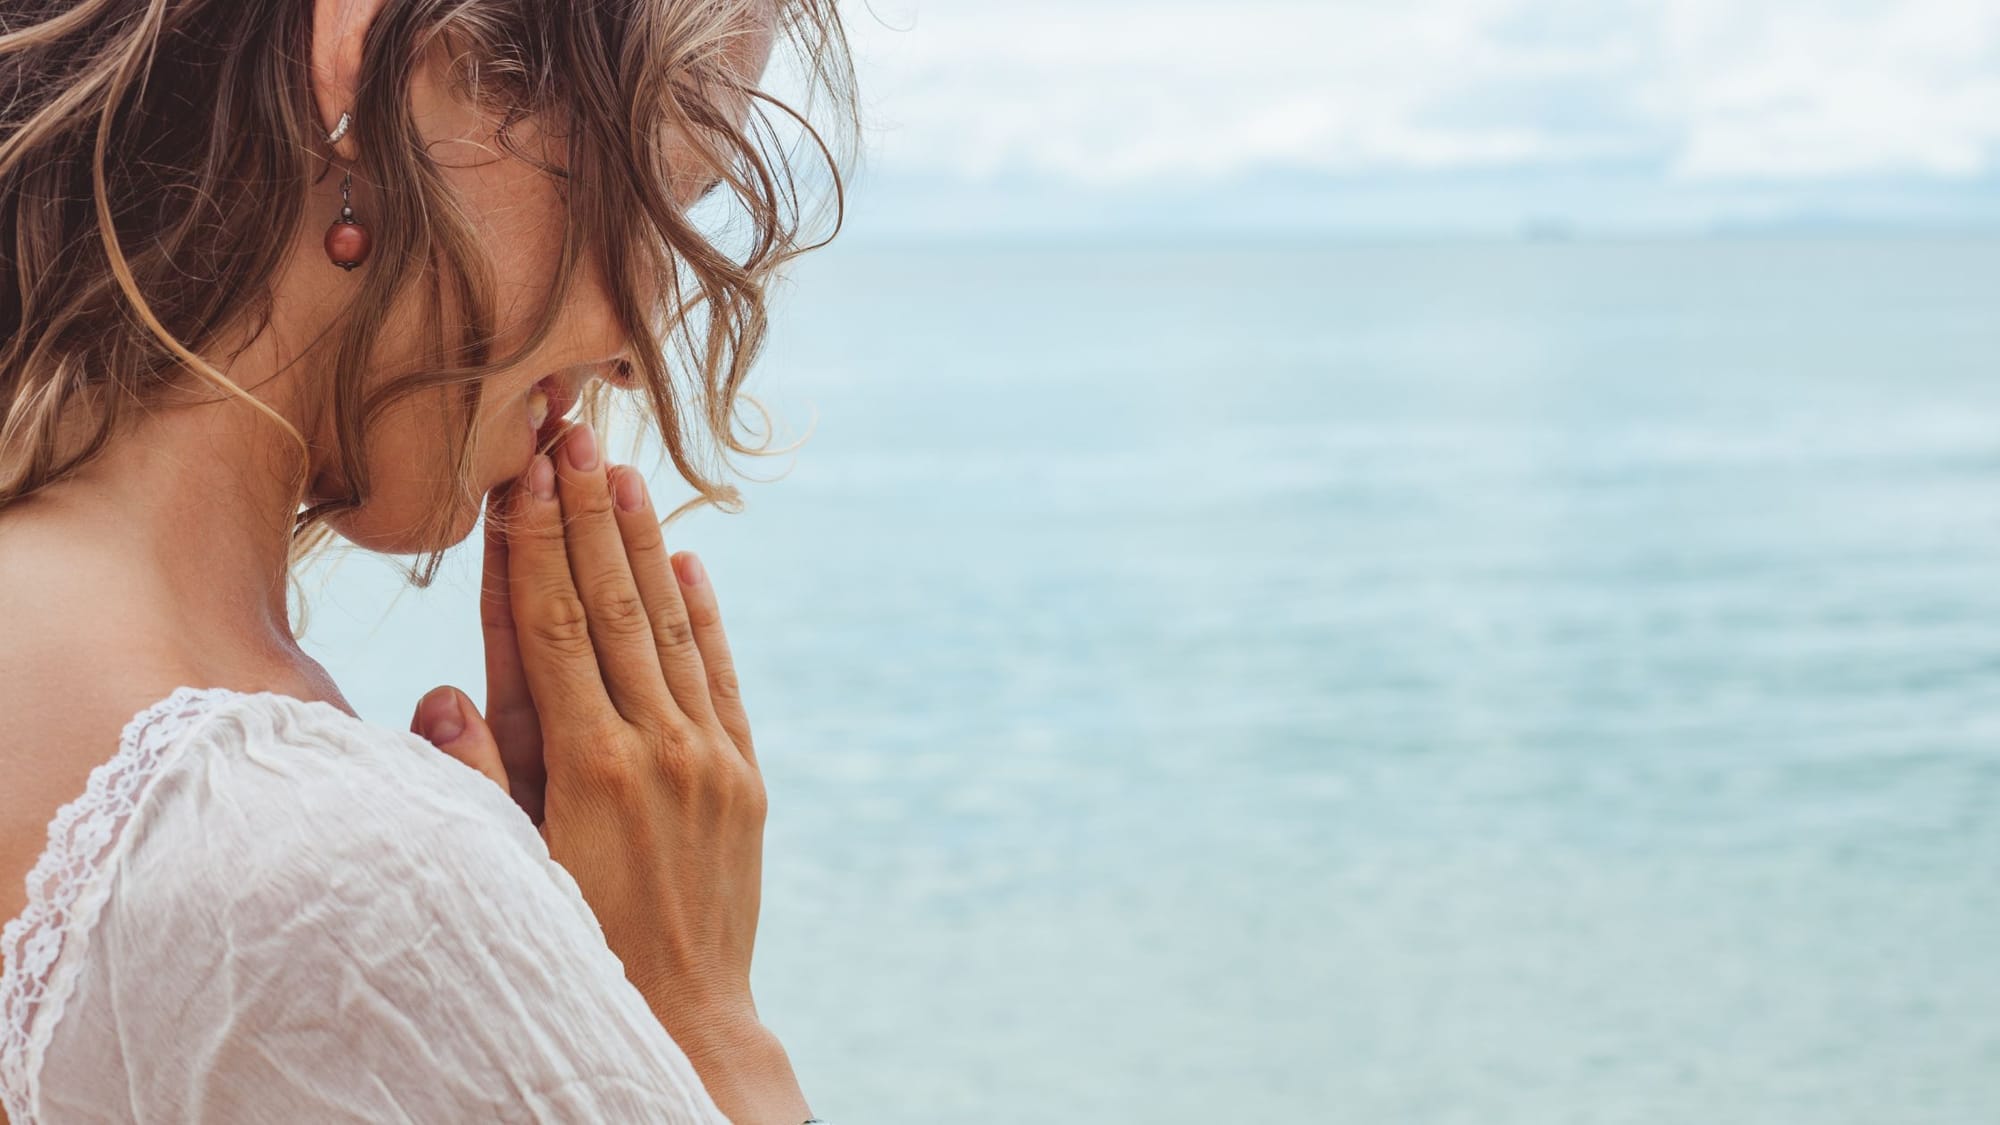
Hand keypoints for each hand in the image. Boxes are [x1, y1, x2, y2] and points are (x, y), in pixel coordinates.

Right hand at [411, 421, 807, 1123]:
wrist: (684, 1020)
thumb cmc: (574, 948)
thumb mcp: (511, 868)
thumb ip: (476, 778)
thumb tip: (441, 689)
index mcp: (590, 766)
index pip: (556, 628)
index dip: (540, 545)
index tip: (528, 474)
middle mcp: (659, 748)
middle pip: (615, 608)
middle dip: (591, 517)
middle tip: (575, 436)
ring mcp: (711, 759)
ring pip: (672, 629)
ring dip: (646, 546)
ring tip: (626, 473)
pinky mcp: (745, 778)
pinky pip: (722, 677)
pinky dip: (706, 617)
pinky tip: (689, 561)